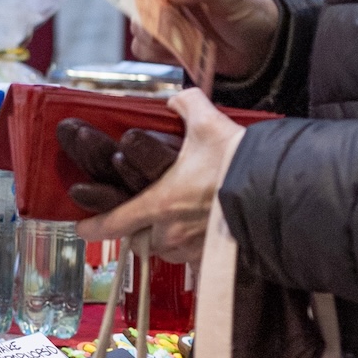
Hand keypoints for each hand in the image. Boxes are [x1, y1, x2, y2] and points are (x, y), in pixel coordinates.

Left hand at [76, 88, 244, 266]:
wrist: (276, 190)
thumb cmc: (238, 163)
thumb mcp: (207, 124)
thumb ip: (186, 106)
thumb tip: (178, 98)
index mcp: (159, 202)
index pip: (115, 221)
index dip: (94, 227)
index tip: (81, 229)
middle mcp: (172, 231)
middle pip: (143, 241)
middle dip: (142, 231)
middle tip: (146, 220)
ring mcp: (194, 248)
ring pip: (170, 251)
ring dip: (169, 240)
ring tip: (178, 224)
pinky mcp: (216, 257)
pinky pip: (197, 259)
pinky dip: (196, 249)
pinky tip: (205, 236)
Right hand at [132, 0, 279, 83]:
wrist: (261, 45)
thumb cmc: (251, 10)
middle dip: (148, 14)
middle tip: (165, 25)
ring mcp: (165, 16)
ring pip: (139, 24)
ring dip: (152, 36)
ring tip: (178, 41)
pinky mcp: (164, 41)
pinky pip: (143, 48)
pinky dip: (155, 53)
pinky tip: (176, 52)